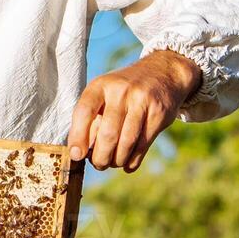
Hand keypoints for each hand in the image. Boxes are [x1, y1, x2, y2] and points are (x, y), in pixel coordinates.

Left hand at [68, 50, 202, 171]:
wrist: (162, 73)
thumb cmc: (124, 91)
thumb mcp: (104, 94)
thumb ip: (91, 119)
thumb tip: (79, 153)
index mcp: (101, 85)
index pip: (84, 112)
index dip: (78, 137)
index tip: (76, 155)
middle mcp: (121, 91)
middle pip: (108, 134)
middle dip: (100, 157)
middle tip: (98, 164)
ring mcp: (142, 101)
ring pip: (127, 143)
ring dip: (117, 161)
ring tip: (113, 163)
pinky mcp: (159, 114)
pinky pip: (143, 145)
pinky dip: (133, 161)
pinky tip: (127, 164)